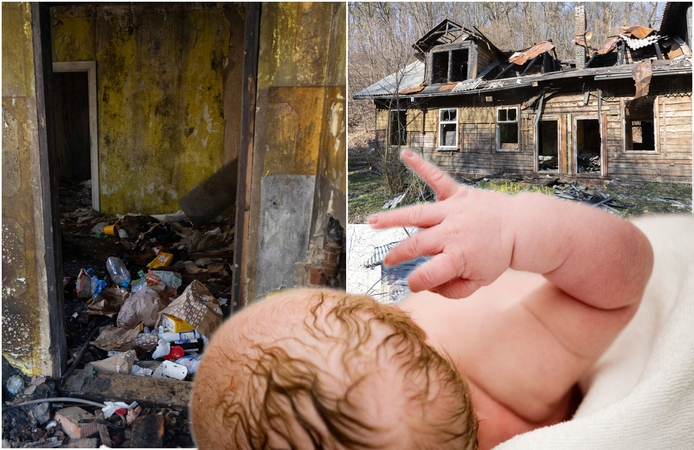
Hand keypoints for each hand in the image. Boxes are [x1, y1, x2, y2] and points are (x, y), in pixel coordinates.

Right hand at [369, 150, 514, 298]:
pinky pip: (437, 178)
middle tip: (387, 261)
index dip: (416, 283)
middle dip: (398, 254)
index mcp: (457, 257)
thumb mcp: (478, 282)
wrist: (518, 229)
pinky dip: (421, 166)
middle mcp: (451, 233)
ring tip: (372, 222)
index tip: (411, 284)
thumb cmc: (495, 255)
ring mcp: (452, 211)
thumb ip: (452, 290)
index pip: (427, 274)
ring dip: (391, 218)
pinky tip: (405, 155)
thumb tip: (429, 286)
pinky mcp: (457, 194)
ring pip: (416, 214)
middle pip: (416, 245)